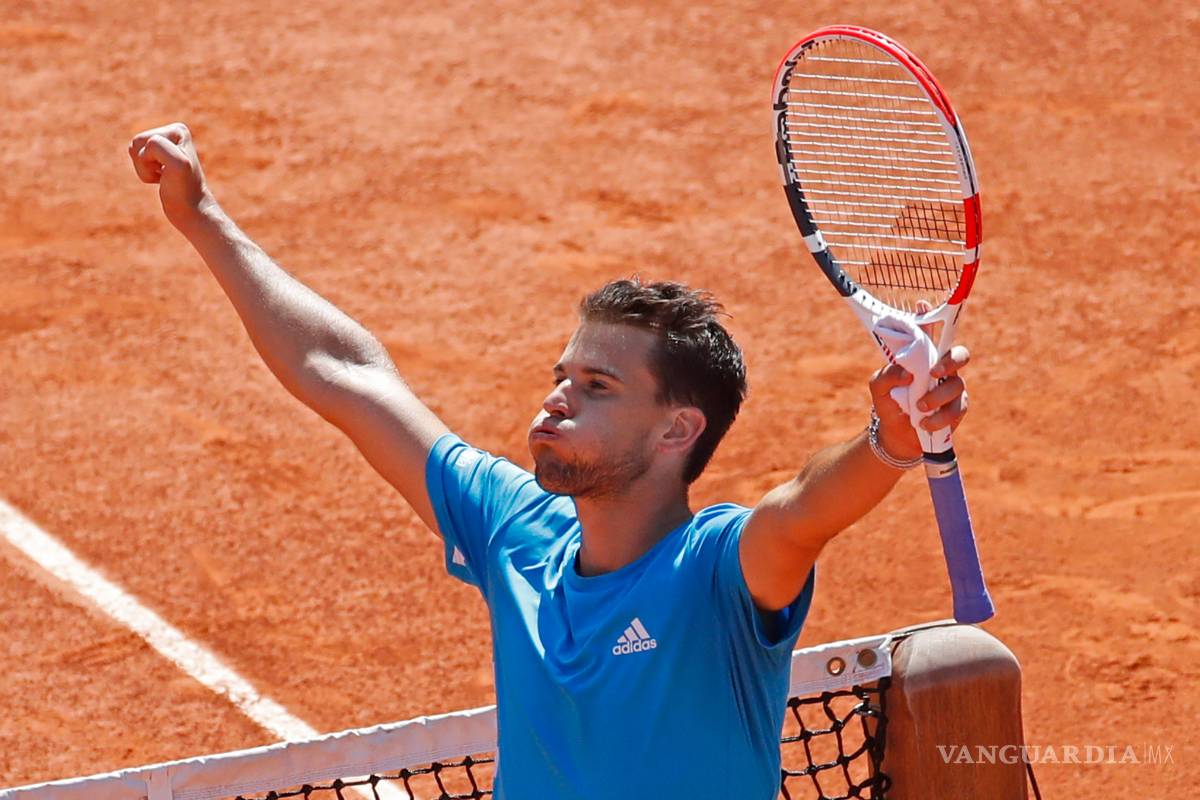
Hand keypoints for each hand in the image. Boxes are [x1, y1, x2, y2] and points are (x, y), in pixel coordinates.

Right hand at [128, 122, 215, 230]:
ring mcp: (166, 145)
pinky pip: (136, 161)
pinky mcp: (159, 158)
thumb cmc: (184, 189)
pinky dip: (144, 174)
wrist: (191, 211)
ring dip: (144, 170)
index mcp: (178, 130)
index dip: (152, 159)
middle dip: (145, 163)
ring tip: (164, 177)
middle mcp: (173, 133)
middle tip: (166, 175)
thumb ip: (159, 146)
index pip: (145, 140)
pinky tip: (162, 179)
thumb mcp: (177, 164)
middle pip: (136, 143)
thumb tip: (147, 143)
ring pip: (133, 152)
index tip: (171, 170)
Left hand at [868, 345, 969, 459]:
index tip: (932, 369)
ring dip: (937, 398)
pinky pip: (956, 411)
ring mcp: (953, 391)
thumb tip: (907, 373)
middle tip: (932, 376)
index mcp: (926, 360)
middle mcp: (944, 372)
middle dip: (949, 364)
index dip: (945, 351)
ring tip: (919, 409)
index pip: (944, 345)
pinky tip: (924, 424)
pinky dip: (939, 419)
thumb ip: (888, 375)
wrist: (894, 433)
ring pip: (956, 387)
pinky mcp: (956, 411)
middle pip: (961, 356)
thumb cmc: (889, 402)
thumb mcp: (879, 387)